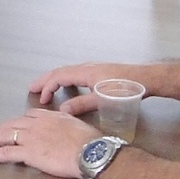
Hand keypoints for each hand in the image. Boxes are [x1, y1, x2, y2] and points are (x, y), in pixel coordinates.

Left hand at [0, 107, 99, 178]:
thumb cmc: (90, 141)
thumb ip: (68, 123)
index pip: (29, 115)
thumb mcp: (78, 125)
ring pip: (5, 135)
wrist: (91, 151)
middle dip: (0, 129)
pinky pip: (5, 152)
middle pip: (13, 123)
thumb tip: (68, 126)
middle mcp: (37, 124)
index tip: (14, 124)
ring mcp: (31, 137)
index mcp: (50, 116)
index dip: (19, 121)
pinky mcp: (28, 152)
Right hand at [26, 60, 143, 108]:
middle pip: (61, 71)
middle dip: (45, 80)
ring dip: (56, 79)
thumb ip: (82, 105)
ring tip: (48, 88)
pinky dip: (66, 79)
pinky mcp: (101, 72)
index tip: (40, 98)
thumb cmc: (126, 89)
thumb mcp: (102, 100)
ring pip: (69, 71)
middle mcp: (88, 67)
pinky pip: (76, 73)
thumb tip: (62, 111)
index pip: (59, 76)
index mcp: (85, 72)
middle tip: (33, 88)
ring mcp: (95, 68)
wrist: (147, 79)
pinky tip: (70, 87)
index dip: (46, 86)